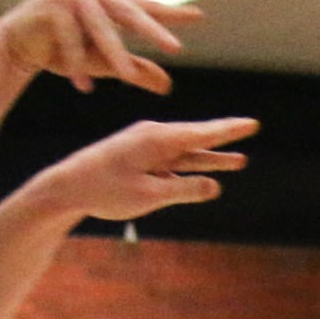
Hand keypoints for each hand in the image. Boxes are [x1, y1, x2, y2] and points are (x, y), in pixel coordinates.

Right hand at [0, 0, 195, 94]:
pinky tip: (84, 86)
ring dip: (113, 54)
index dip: (171, 13)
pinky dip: (76, 63)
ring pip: (100, 28)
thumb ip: (137, 70)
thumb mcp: (107, 62)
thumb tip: (168, 86)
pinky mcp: (49, 6)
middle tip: (175, 49)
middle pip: (129, 13)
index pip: (146, 7)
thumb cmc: (67, 48)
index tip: (199, 17)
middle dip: (152, 31)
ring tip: (127, 76)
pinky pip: (68, 38)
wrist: (20, 43)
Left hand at [22, 117, 254, 223]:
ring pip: (187, 153)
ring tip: (238, 160)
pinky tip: (207, 174)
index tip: (251, 123)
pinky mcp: (140, 160)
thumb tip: (216, 186)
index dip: (229, 130)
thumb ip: (185, 190)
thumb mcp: (149, 195)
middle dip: (224, 136)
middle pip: (197, 138)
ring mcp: (147, 148)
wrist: (67, 187)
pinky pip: (174, 163)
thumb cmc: (105, 190)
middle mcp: (154, 138)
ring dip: (212, 157)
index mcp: (157, 140)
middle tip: (250, 126)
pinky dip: (192, 167)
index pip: (202, 134)